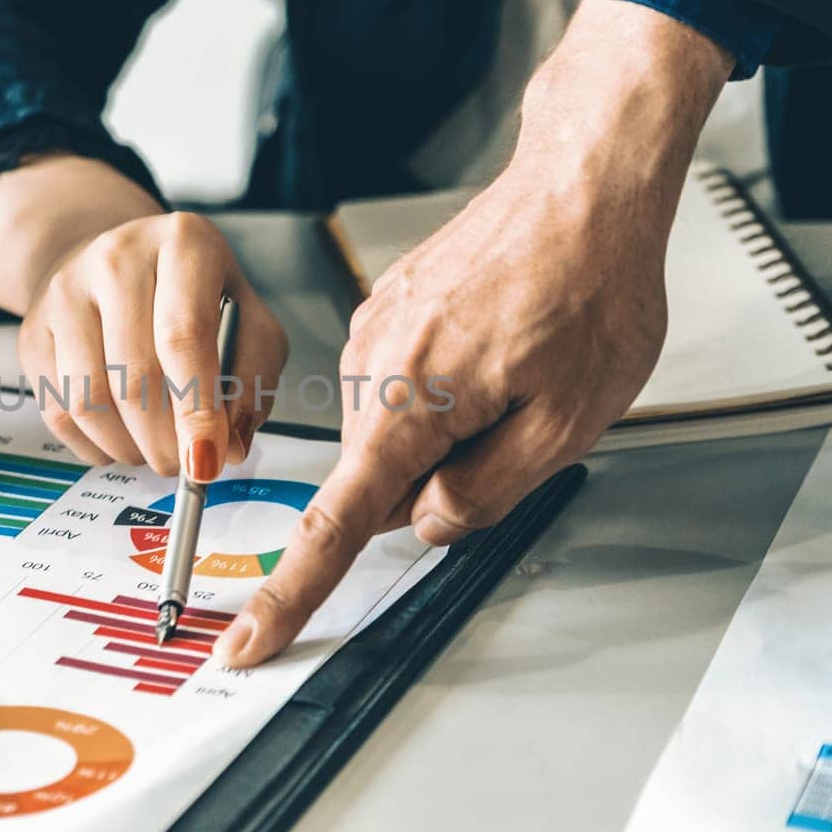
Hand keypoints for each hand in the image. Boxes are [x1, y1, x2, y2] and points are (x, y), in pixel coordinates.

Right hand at [0, 156, 287, 475]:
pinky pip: (58, 409)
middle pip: (134, 377)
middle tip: (187, 465)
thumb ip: (252, 378)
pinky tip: (121, 438)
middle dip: (165, 441)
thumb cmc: (192, 294)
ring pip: (88, 400)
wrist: (116, 259)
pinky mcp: (34, 330)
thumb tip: (230, 446)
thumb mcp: (247, 318)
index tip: (207, 461)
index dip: (196, 410)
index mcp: (183, 244)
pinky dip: (95, 444)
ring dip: (128, 448)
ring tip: (155, 449)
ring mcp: (65, 292)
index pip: (184, 337)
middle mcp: (117, 258)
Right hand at [215, 0, 733, 665]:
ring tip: (520, 367)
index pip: (336, 526)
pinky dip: (445, 386)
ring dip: (450, 427)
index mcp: (408, 406)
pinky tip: (500, 343)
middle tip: (523, 421)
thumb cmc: (586, 290)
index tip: (245, 643)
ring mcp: (374, 331)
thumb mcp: (565, 422)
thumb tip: (427, 524)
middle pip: (381, 477)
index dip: (290, 596)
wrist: (580, 188)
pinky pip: (402, 381)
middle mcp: (372, 367)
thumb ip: (484, 493)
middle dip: (442, 478)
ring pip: (396, 429)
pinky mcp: (387, 307)